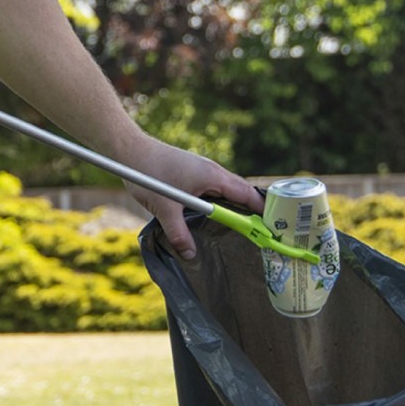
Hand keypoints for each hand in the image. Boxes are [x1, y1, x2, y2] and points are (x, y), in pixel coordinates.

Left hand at [123, 136, 264, 260]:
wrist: (130, 150)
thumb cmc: (149, 174)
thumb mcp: (165, 209)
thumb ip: (179, 234)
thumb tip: (190, 256)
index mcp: (213, 176)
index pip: (248, 196)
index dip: (263, 213)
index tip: (274, 231)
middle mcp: (212, 171)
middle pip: (241, 193)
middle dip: (252, 213)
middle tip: (260, 236)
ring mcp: (202, 170)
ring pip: (226, 191)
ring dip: (234, 208)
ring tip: (241, 231)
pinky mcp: (191, 172)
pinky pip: (213, 188)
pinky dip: (219, 202)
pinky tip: (212, 217)